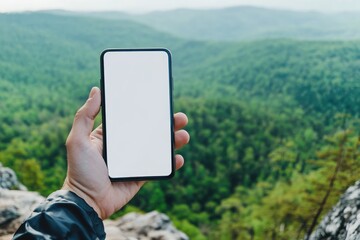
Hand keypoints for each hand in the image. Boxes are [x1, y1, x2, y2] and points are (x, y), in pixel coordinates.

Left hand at [62, 87, 189, 218]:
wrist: (87, 203)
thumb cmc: (80, 171)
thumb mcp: (78, 140)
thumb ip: (85, 116)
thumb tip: (96, 90)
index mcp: (111, 135)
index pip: (133, 119)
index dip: (147, 110)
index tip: (160, 101)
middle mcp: (125, 147)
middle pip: (151, 131)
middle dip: (167, 124)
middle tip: (181, 117)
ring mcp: (134, 161)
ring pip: (158, 147)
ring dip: (173, 141)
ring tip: (184, 135)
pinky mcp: (141, 176)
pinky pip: (159, 167)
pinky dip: (171, 162)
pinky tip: (177, 158)